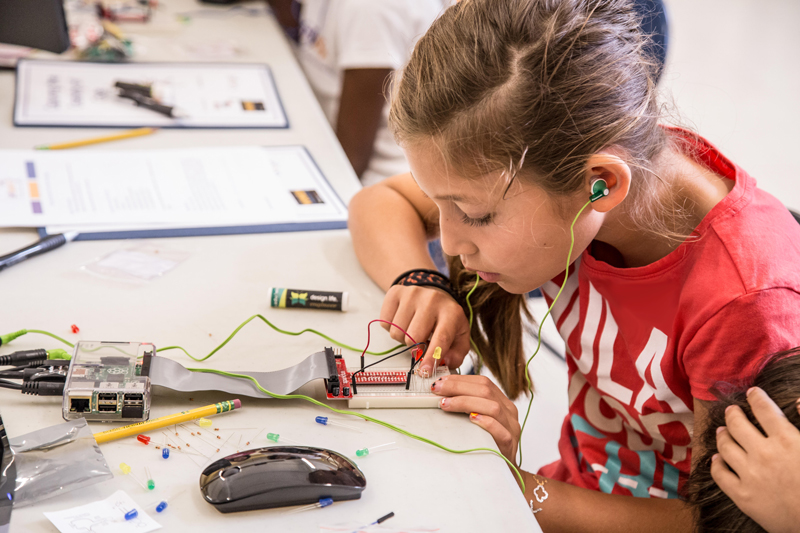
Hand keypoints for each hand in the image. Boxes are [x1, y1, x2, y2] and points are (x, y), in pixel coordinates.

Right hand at [380, 285, 470, 374]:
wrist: (433, 294)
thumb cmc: (445, 319)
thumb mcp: (459, 336)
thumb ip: (456, 354)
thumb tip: (444, 363)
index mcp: (451, 312)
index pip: (441, 338)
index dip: (431, 357)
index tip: (424, 371)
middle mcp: (432, 300)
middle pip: (413, 337)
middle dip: (415, 347)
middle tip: (421, 341)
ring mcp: (412, 293)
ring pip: (397, 332)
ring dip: (402, 338)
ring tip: (412, 329)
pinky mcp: (395, 292)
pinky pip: (385, 322)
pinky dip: (391, 327)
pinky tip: (403, 321)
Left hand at [431, 375, 519, 461]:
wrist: (502, 472)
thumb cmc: (486, 444)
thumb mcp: (478, 420)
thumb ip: (468, 406)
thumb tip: (441, 392)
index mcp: (502, 402)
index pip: (483, 382)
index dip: (461, 380)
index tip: (440, 381)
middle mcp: (508, 412)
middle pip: (486, 390)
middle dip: (458, 387)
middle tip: (437, 389)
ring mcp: (511, 428)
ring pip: (492, 407)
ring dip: (465, 402)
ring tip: (445, 404)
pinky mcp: (509, 444)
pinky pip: (500, 430)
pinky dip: (485, 422)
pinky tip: (471, 419)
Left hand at [712, 387, 799, 532]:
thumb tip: (798, 400)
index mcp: (787, 440)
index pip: (765, 410)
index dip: (757, 398)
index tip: (752, 393)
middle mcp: (764, 453)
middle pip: (738, 425)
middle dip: (733, 414)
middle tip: (731, 410)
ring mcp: (750, 474)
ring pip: (725, 446)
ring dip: (722, 435)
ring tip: (721, 431)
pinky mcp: (742, 495)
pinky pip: (720, 474)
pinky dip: (716, 464)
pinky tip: (716, 459)